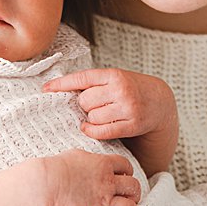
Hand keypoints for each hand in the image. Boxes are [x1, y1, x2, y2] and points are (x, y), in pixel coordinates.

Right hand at [41, 149, 140, 205]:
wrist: (45, 183)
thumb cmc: (55, 168)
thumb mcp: (76, 155)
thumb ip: (89, 159)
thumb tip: (89, 162)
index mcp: (103, 165)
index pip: (126, 166)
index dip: (128, 173)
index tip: (125, 178)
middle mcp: (107, 183)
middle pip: (133, 187)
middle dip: (134, 194)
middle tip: (130, 200)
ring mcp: (102, 202)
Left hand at [44, 67, 176, 143]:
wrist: (160, 101)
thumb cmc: (132, 89)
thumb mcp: (116, 78)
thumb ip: (95, 83)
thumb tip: (63, 90)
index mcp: (114, 75)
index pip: (82, 78)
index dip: (62, 84)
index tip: (46, 89)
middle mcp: (121, 90)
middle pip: (85, 101)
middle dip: (84, 105)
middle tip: (93, 105)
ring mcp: (127, 108)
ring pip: (92, 117)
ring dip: (91, 118)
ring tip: (101, 114)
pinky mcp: (132, 124)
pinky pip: (102, 131)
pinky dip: (92, 130)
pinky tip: (90, 128)